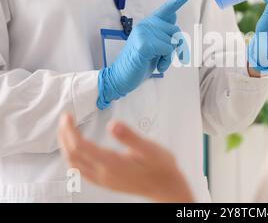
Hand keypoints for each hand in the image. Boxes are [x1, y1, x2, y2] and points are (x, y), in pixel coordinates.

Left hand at [58, 113, 193, 202]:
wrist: (166, 187)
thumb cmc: (161, 166)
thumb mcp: (149, 148)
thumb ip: (129, 136)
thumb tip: (112, 124)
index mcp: (111, 163)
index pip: (80, 146)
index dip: (70, 130)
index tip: (68, 116)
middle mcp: (103, 173)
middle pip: (72, 155)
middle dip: (64, 136)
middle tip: (65, 119)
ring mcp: (103, 180)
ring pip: (74, 164)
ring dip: (66, 147)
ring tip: (66, 131)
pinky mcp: (105, 182)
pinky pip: (81, 171)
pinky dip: (73, 158)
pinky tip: (77, 151)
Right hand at [97, 0, 194, 109]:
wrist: (120, 77)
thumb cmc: (140, 63)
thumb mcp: (155, 46)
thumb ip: (163, 32)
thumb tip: (173, 15)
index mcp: (149, 24)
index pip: (167, 8)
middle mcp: (146, 24)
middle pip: (176, 31)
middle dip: (174, 48)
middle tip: (160, 58)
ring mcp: (144, 32)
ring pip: (173, 42)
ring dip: (169, 57)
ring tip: (155, 61)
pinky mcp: (144, 44)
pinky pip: (168, 50)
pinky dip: (165, 61)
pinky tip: (155, 66)